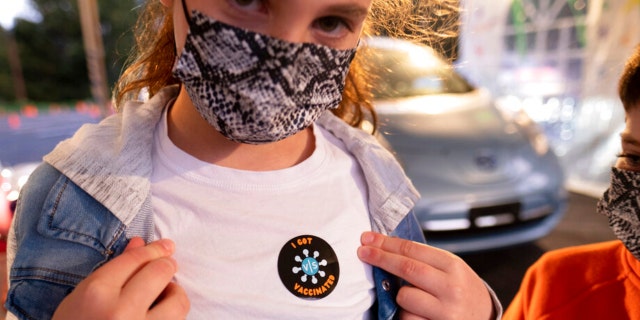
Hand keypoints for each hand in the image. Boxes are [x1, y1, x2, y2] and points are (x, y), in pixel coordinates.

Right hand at [53, 237, 189, 319]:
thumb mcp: (81, 299)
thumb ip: (113, 271)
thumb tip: (141, 244)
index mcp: (97, 295)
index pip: (135, 260)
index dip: (154, 249)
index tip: (165, 246)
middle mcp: (121, 312)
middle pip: (160, 273)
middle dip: (166, 266)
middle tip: (166, 267)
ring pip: (178, 302)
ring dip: (174, 294)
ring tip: (164, 297)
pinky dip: (171, 317)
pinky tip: (158, 316)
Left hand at [357, 232, 493, 319]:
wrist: (485, 317)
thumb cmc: (462, 291)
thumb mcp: (451, 269)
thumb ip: (424, 260)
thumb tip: (386, 249)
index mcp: (453, 266)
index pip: (412, 250)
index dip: (387, 243)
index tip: (369, 239)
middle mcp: (451, 288)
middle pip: (406, 268)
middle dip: (380, 258)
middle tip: (363, 251)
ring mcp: (445, 311)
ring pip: (404, 297)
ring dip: (400, 297)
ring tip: (416, 299)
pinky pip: (407, 319)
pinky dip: (407, 316)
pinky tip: (420, 314)